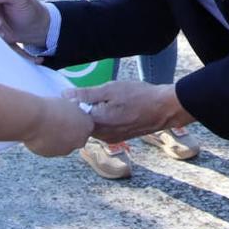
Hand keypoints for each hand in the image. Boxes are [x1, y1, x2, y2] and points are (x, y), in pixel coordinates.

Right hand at [21, 96, 93, 156]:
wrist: (34, 120)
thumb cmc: (52, 108)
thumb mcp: (68, 102)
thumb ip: (74, 109)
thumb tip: (74, 107)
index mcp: (88, 126)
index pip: (86, 124)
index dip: (77, 120)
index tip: (69, 116)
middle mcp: (80, 141)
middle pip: (77, 137)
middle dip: (69, 131)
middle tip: (58, 122)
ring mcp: (66, 150)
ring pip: (64, 144)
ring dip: (58, 138)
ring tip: (46, 127)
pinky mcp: (52, 155)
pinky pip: (51, 148)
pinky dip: (47, 143)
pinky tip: (40, 134)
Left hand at [65, 80, 191, 142]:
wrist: (164, 109)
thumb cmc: (138, 96)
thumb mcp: (110, 89)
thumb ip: (86, 94)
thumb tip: (65, 95)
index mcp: (97, 124)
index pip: (73, 118)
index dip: (70, 106)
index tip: (70, 96)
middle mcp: (102, 136)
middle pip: (82, 124)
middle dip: (80, 112)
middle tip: (84, 96)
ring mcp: (111, 138)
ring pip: (93, 127)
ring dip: (92, 116)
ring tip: (98, 101)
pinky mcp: (119, 137)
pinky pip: (104, 129)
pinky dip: (102, 119)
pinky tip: (110, 108)